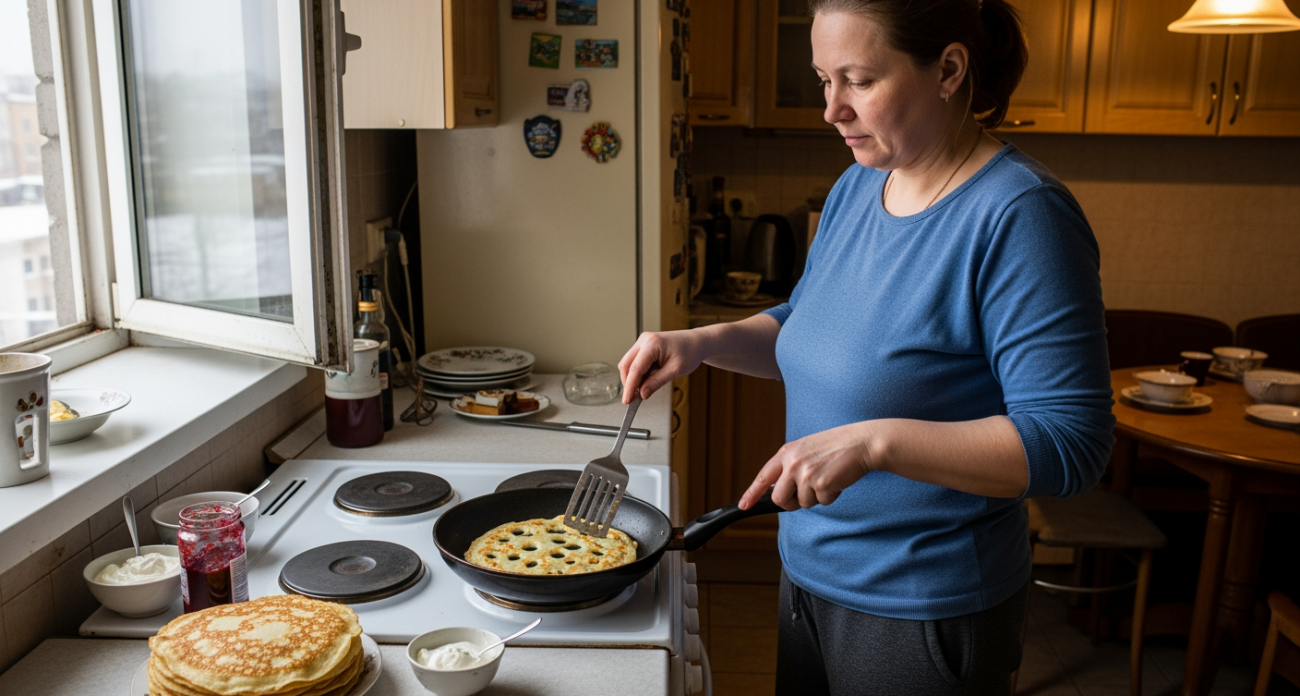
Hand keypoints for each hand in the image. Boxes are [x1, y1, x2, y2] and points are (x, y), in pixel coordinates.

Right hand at [617, 330, 707, 402]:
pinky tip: (644, 382)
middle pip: (626, 365)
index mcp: (652, 344)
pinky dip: (637, 373)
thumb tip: (642, 393)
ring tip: (641, 390)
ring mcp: (643, 342)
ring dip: (632, 378)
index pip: (635, 368)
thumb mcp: (675, 370)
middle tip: (633, 399)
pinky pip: (634, 361)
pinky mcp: (644, 346)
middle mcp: (644, 340)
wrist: (697, 342)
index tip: (627, 400)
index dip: (629, 386)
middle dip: (628, 383)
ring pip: (628, 363)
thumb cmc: (690, 351)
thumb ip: (656, 382)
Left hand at [739, 422, 877, 509]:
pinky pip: (822, 502)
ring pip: (803, 503)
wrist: (860, 442)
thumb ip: (791, 467)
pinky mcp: (821, 483)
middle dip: (791, 503)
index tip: (743, 505)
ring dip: (816, 496)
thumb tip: (781, 492)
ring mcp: (806, 474)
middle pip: (780, 499)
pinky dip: (831, 496)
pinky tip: (837, 479)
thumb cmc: (836, 447)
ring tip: (828, 477)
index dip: (752, 493)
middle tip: (807, 493)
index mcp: (787, 453)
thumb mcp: (806, 450)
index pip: (764, 476)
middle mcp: (793, 463)